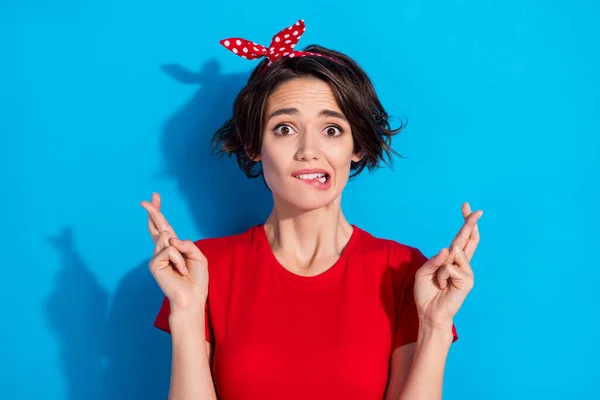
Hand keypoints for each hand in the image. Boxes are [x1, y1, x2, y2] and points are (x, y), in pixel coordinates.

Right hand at [141, 193, 208, 309]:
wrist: (193, 297)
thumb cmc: (196, 279)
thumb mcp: (198, 256)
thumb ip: (186, 243)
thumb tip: (169, 238)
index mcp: (173, 247)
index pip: (164, 227)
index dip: (158, 212)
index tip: (154, 197)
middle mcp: (162, 250)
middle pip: (157, 226)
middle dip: (153, 212)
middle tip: (145, 199)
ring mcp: (157, 257)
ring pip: (167, 238)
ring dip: (181, 254)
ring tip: (183, 269)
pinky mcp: (154, 264)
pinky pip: (169, 251)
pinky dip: (179, 261)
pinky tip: (179, 272)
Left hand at [414, 202, 482, 331]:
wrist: (429, 313)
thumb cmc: (426, 293)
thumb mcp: (423, 272)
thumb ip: (434, 260)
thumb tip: (449, 249)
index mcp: (452, 259)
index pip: (461, 238)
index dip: (465, 223)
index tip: (466, 207)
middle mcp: (462, 264)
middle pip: (469, 239)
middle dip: (470, 223)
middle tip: (476, 210)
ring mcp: (466, 272)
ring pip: (454, 254)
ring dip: (441, 267)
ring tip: (439, 281)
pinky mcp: (467, 281)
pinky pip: (450, 268)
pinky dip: (442, 276)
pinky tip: (443, 286)